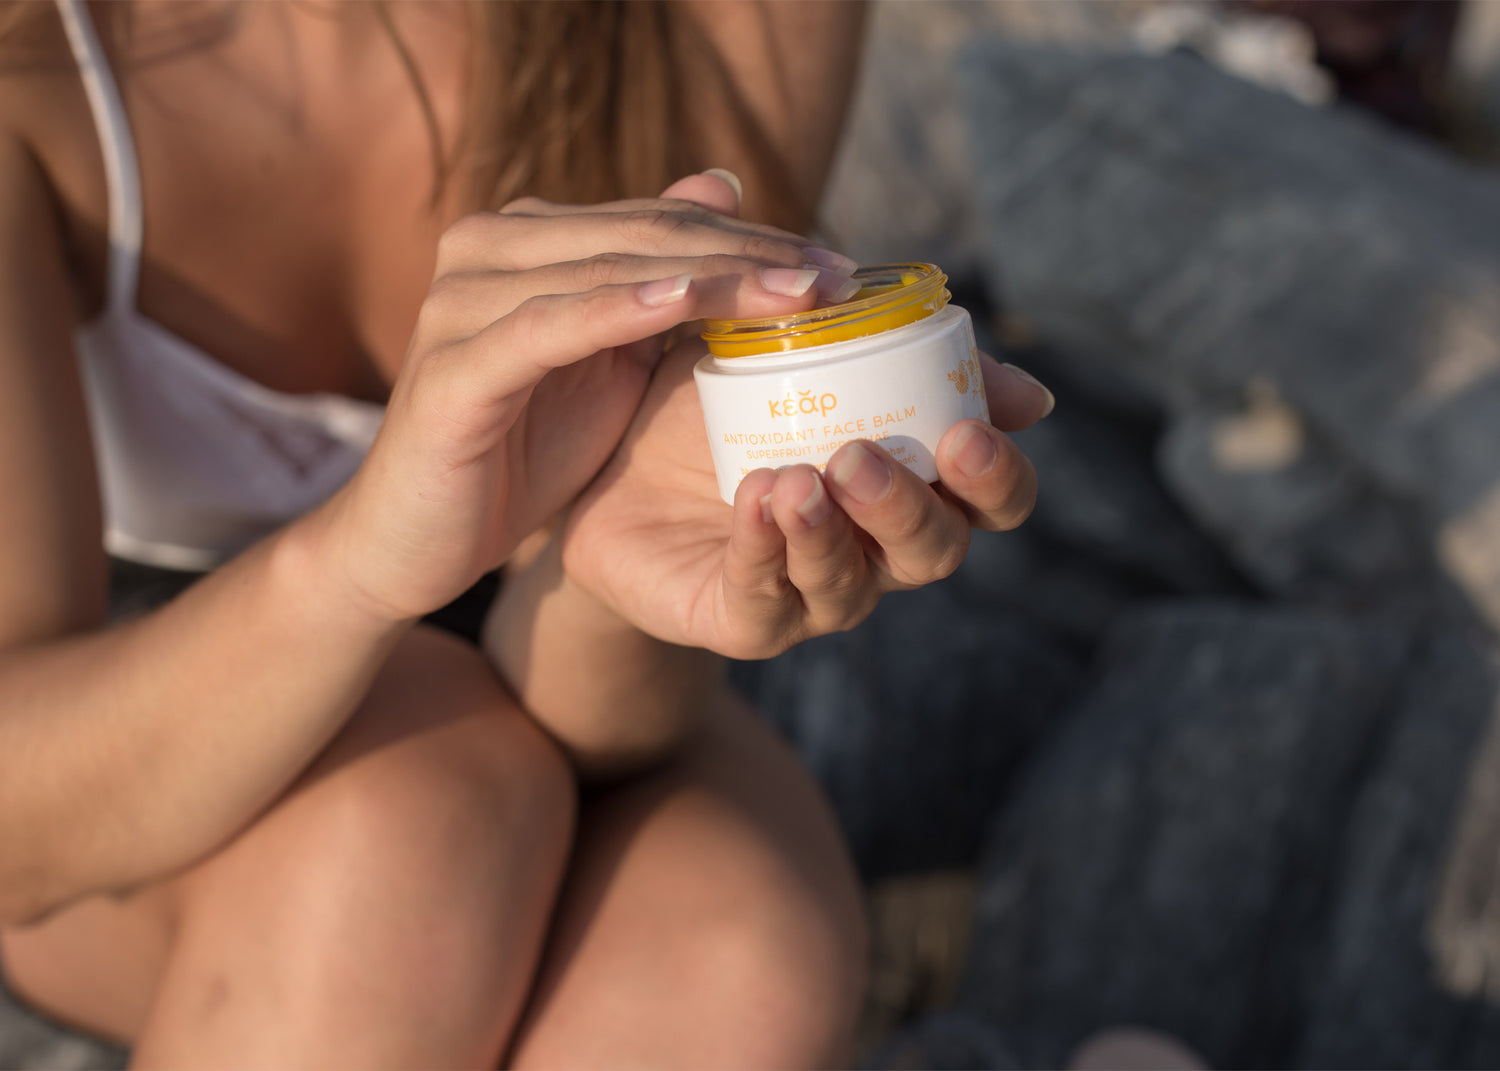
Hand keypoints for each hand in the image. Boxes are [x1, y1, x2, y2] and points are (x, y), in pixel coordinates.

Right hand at [317, 173, 860, 620]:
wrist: (420, 539)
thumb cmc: (518, 449)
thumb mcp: (605, 362)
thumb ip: (654, 276)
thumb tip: (722, 184)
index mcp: (523, 242)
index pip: (657, 221)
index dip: (750, 237)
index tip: (837, 264)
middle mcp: (485, 251)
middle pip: (639, 234)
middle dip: (745, 253)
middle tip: (834, 275)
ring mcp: (461, 305)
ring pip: (603, 270)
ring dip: (706, 277)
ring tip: (791, 291)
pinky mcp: (452, 370)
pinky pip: (546, 328)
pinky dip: (613, 310)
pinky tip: (681, 304)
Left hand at [561, 340, 1047, 659]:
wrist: (602, 478)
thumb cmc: (700, 412)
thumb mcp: (761, 348)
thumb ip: (819, 306)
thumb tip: (873, 265)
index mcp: (903, 481)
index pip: (989, 494)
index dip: (998, 468)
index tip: (974, 422)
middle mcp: (874, 547)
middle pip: (938, 548)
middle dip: (912, 503)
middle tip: (865, 452)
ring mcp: (812, 592)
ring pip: (856, 581)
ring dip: (833, 529)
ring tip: (800, 474)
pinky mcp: (745, 620)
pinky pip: (768, 597)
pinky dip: (765, 547)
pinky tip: (755, 498)